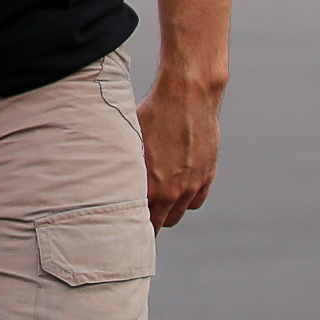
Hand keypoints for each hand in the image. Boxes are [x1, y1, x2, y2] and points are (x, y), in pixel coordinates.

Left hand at [138, 75, 222, 228]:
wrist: (188, 97)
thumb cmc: (154, 114)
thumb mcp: (131, 140)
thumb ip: (126, 166)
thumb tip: (112, 177)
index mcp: (151, 186)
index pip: (140, 219)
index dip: (131, 221)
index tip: (123, 221)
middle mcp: (174, 191)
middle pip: (161, 222)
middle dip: (149, 220)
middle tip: (138, 215)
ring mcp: (193, 185)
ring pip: (178, 213)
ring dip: (168, 210)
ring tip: (157, 202)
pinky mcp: (207, 175)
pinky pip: (196, 201)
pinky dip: (187, 199)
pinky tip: (177, 190)